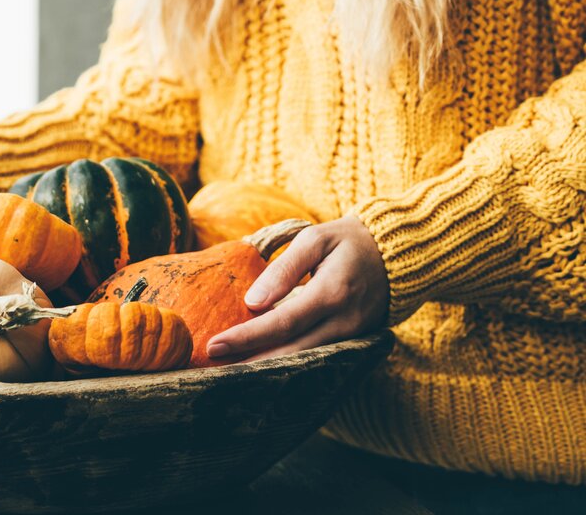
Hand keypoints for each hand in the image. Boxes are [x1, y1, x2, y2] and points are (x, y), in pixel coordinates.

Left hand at [206, 215, 388, 360]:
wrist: (398, 252)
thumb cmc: (348, 240)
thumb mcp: (315, 239)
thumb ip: (283, 269)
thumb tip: (252, 302)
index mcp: (332, 292)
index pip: (281, 323)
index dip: (246, 338)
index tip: (214, 345)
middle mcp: (344, 322)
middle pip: (291, 352)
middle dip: (250, 364)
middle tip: (213, 369)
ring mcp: (352, 336)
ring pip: (305, 360)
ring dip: (267, 368)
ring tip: (230, 372)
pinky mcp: (354, 341)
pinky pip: (318, 356)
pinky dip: (289, 362)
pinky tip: (262, 364)